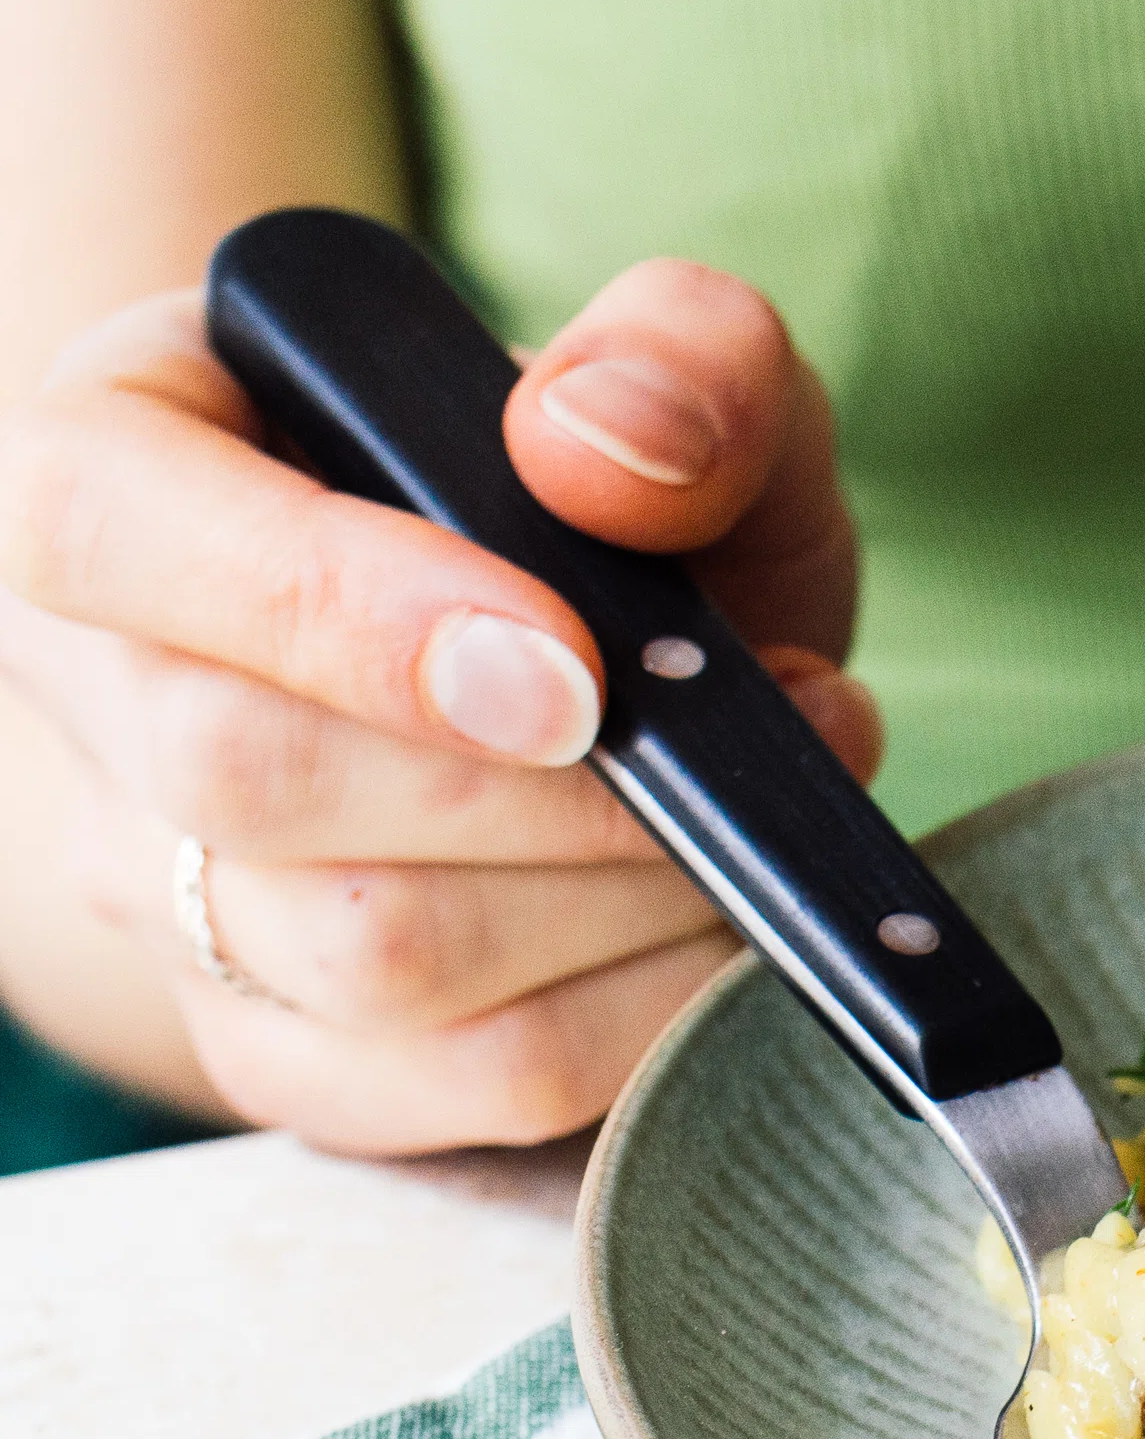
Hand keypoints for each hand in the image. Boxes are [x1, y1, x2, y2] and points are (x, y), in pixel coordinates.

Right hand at [0, 257, 877, 1151]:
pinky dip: (646, 1013)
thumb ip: (677, 359)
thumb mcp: (675, 378)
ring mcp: (166, 897)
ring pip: (368, 958)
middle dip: (553, 786)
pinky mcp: (288, 1054)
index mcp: (111, 464)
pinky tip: (724, 923)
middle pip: (248, 778)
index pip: (104, 526)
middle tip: (745, 731)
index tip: (573, 668)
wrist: (593, 672)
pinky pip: (468, 1079)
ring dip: (623, 898)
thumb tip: (604, 452)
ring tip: (756, 814)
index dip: (337, 608)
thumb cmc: (599, 512)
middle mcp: (95, 689)